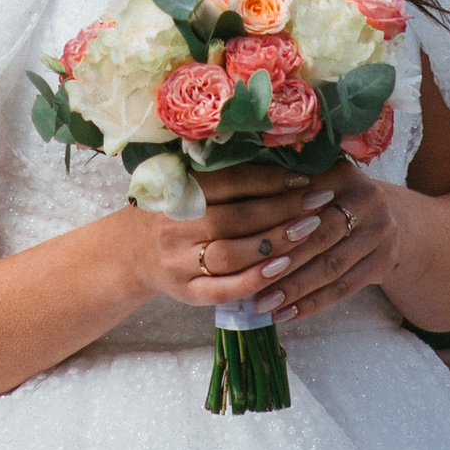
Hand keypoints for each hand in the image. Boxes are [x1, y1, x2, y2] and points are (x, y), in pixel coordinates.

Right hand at [130, 156, 342, 308]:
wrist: (130, 253)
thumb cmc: (172, 212)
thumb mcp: (185, 185)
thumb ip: (223, 176)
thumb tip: (281, 157)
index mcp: (177, 191)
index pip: (230, 182)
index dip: (270, 179)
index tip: (304, 177)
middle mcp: (175, 225)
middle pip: (236, 218)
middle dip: (282, 210)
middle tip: (319, 202)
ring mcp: (179, 262)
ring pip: (232, 254)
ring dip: (274, 243)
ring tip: (308, 231)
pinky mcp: (186, 292)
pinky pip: (224, 290)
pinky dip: (256, 280)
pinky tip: (283, 269)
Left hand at [249, 159, 414, 325]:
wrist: (392, 216)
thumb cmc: (333, 198)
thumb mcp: (315, 180)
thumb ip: (281, 185)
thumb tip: (231, 202)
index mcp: (342, 173)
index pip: (302, 200)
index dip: (273, 222)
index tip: (239, 243)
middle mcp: (368, 200)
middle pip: (319, 236)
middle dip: (282, 262)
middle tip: (248, 282)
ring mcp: (381, 232)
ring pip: (331, 267)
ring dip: (295, 290)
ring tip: (263, 305)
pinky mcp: (384, 262)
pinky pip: (344, 287)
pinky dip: (314, 303)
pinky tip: (288, 314)